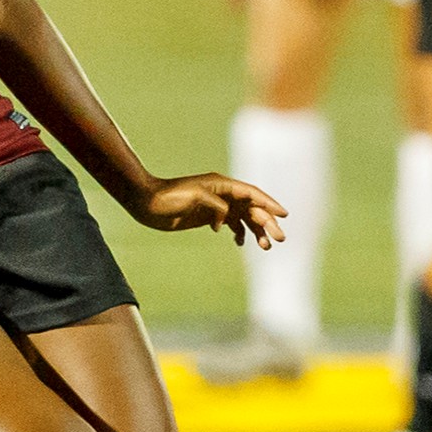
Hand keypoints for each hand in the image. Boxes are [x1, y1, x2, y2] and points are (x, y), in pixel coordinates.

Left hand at [134, 173, 287, 248]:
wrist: (146, 203)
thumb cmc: (168, 197)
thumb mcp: (193, 197)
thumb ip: (214, 205)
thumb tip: (227, 219)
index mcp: (221, 184)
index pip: (252, 193)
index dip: (269, 203)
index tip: (284, 215)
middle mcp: (223, 193)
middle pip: (251, 207)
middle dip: (267, 222)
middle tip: (279, 239)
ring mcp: (216, 205)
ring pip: (244, 217)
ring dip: (256, 231)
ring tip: (266, 247)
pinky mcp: (209, 216)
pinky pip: (231, 223)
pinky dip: (239, 232)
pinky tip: (241, 243)